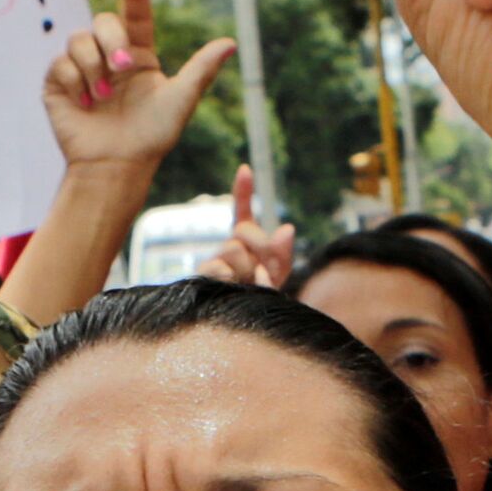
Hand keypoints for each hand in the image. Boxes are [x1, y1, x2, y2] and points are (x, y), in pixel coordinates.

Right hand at [42, 0, 235, 177]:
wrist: (116, 166)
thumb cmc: (151, 137)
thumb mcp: (181, 100)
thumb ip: (202, 69)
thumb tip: (231, 42)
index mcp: (138, 56)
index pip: (135, 16)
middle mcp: (109, 58)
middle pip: (102, 22)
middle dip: (112, 41)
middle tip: (121, 70)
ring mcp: (82, 71)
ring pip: (78, 38)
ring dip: (92, 64)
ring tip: (100, 96)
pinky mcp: (58, 86)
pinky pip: (59, 63)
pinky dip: (72, 80)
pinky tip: (83, 103)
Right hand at [199, 163, 296, 288]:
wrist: (245, 321)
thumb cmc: (261, 293)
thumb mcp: (279, 273)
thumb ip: (284, 252)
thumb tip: (287, 227)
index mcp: (246, 240)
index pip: (242, 211)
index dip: (243, 190)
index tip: (245, 169)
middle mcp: (228, 246)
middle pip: (243, 230)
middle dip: (260, 247)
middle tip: (263, 268)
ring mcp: (214, 259)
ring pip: (232, 248)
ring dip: (247, 267)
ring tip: (248, 283)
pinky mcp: (204, 275)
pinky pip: (219, 267)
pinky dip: (233, 278)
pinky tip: (234, 287)